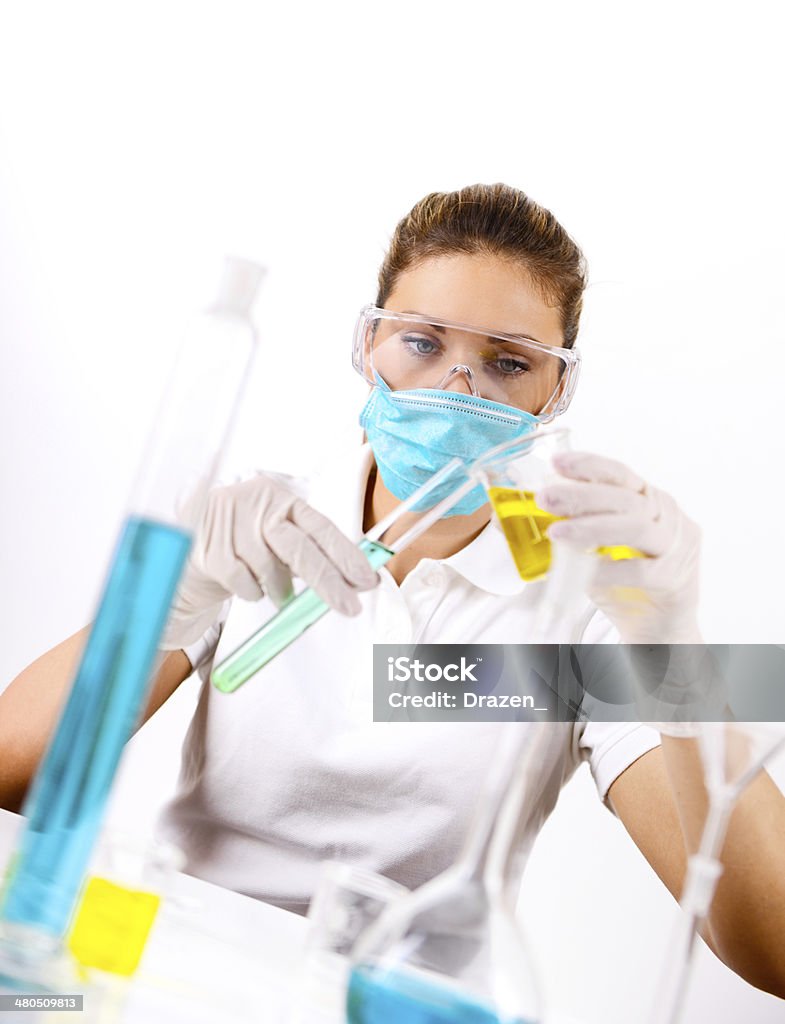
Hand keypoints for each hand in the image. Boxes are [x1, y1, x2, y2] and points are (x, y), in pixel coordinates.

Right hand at [161, 474, 378, 648]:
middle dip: (328, 582)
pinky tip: (247, 584)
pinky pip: (245, 584)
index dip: (346, 554)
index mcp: (281, 499)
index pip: (321, 527)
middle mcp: (257, 505)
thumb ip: (311, 553)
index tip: (366, 579)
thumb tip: (354, 581)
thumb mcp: (278, 539)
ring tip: (276, 590)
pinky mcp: (211, 549)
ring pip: (271, 572)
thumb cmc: (245, 544)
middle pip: (300, 548)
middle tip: (348, 607)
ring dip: (280, 590)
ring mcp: (231, 525)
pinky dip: (252, 592)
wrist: (188, 544)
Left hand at [536, 451, 701, 643]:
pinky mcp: (674, 578)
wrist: (657, 626)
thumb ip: (576, 527)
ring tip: (556, 533)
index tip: (557, 462)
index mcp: (648, 499)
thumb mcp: (598, 547)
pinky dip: (608, 570)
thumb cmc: (624, 581)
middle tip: (545, 498)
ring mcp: (676, 545)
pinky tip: (585, 572)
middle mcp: (667, 516)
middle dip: (581, 496)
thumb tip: (526, 516)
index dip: (588, 465)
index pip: (619, 473)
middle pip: (625, 498)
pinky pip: (638, 570)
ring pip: (635, 527)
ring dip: (591, 528)